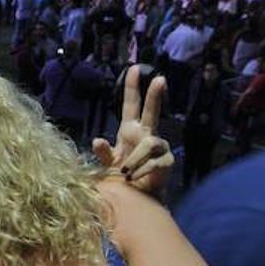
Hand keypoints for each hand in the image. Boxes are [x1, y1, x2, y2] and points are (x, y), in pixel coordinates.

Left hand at [91, 65, 173, 196]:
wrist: (134, 197)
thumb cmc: (120, 176)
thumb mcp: (107, 163)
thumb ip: (103, 152)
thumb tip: (97, 140)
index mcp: (129, 130)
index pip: (131, 105)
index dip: (132, 87)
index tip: (133, 68)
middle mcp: (146, 134)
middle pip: (152, 111)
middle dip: (155, 95)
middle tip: (160, 79)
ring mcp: (158, 147)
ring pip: (149, 143)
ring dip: (135, 159)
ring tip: (125, 173)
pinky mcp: (167, 161)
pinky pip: (155, 162)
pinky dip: (141, 170)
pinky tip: (133, 178)